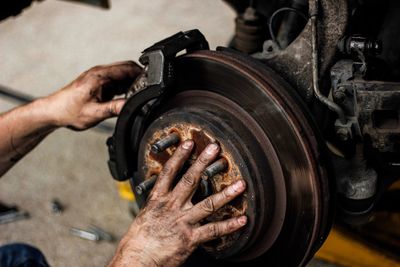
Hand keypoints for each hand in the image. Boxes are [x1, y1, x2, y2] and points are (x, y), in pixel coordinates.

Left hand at [46, 61, 140, 129]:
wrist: (54, 112)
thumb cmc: (69, 111)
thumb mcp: (94, 113)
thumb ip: (114, 109)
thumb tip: (130, 107)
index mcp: (99, 76)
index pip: (127, 68)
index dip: (141, 74)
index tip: (152, 82)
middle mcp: (100, 73)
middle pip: (127, 68)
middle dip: (140, 77)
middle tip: (148, 90)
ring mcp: (100, 77)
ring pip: (123, 74)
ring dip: (132, 83)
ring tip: (138, 96)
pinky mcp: (100, 83)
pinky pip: (117, 81)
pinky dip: (125, 87)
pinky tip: (127, 97)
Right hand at [109, 141, 246, 266]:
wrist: (136, 261)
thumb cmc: (137, 243)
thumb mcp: (143, 218)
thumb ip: (157, 207)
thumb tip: (162, 201)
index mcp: (157, 200)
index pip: (169, 172)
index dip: (179, 156)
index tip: (189, 144)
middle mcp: (171, 207)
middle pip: (190, 180)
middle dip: (203, 162)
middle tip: (215, 149)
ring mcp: (182, 222)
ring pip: (208, 204)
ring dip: (226, 194)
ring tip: (240, 184)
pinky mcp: (189, 239)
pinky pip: (213, 230)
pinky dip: (229, 225)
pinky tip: (242, 220)